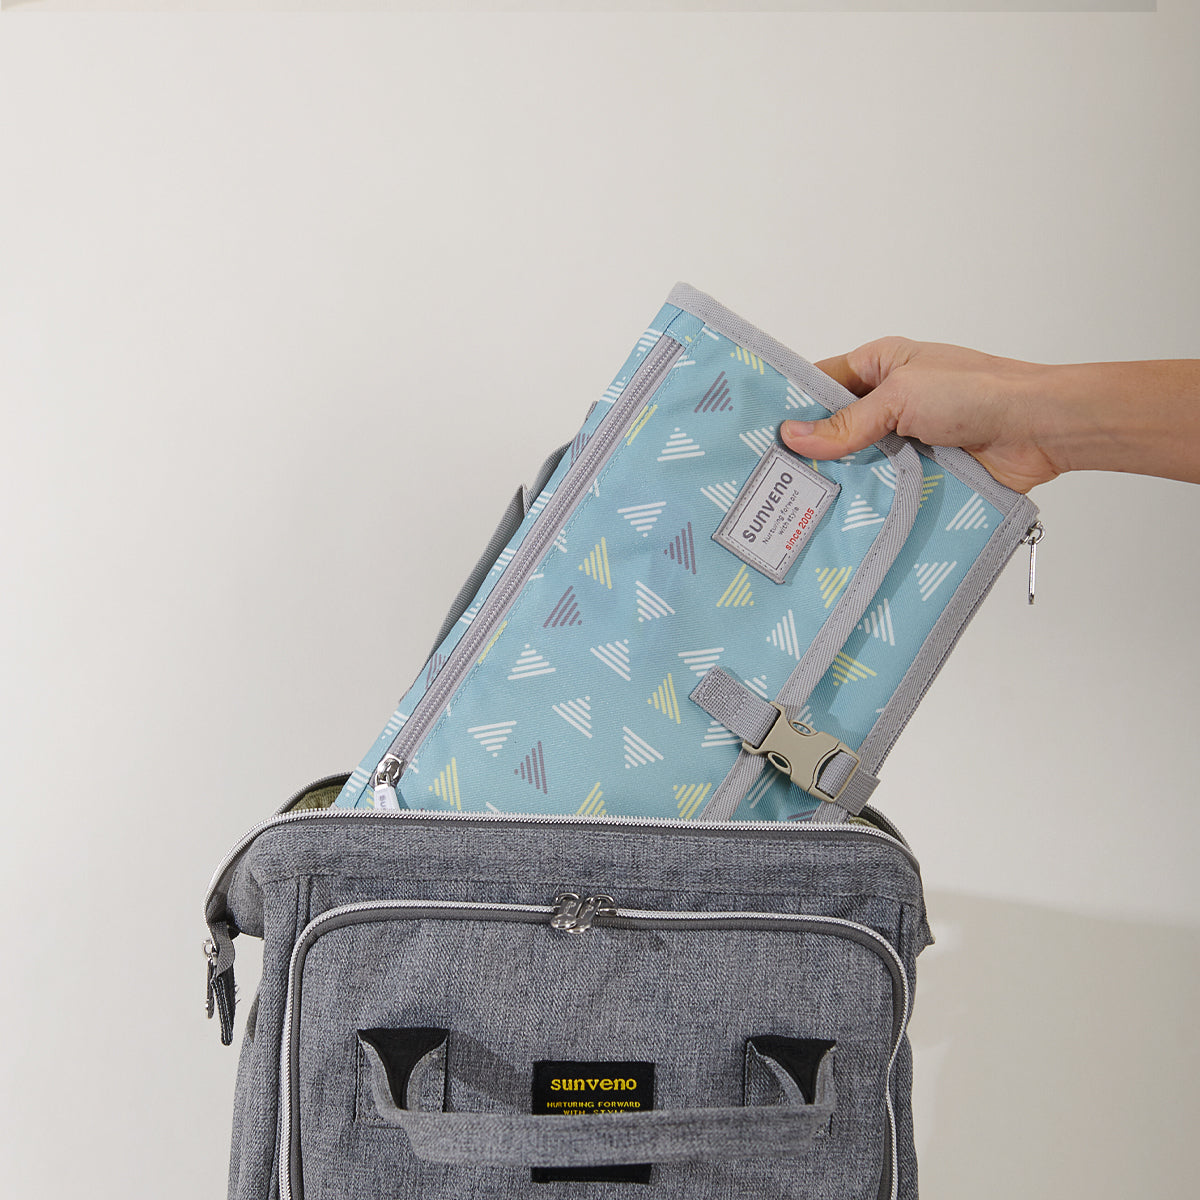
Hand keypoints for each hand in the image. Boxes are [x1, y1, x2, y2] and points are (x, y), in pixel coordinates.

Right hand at [781, 338, 1059, 493]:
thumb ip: (846, 423)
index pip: (822, 383)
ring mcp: (904, 442)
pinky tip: (836, 521)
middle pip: (835, 430)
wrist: (1040, 430)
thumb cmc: (976, 392)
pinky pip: (884, 491)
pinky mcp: (921, 476)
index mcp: (881, 366)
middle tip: (768, 479)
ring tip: (794, 506)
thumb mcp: (900, 397)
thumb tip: (791, 437)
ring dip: (839, 482)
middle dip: (810, 452)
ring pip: (857, 465)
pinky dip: (867, 504)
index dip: (792, 406)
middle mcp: (889, 402)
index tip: (758, 434)